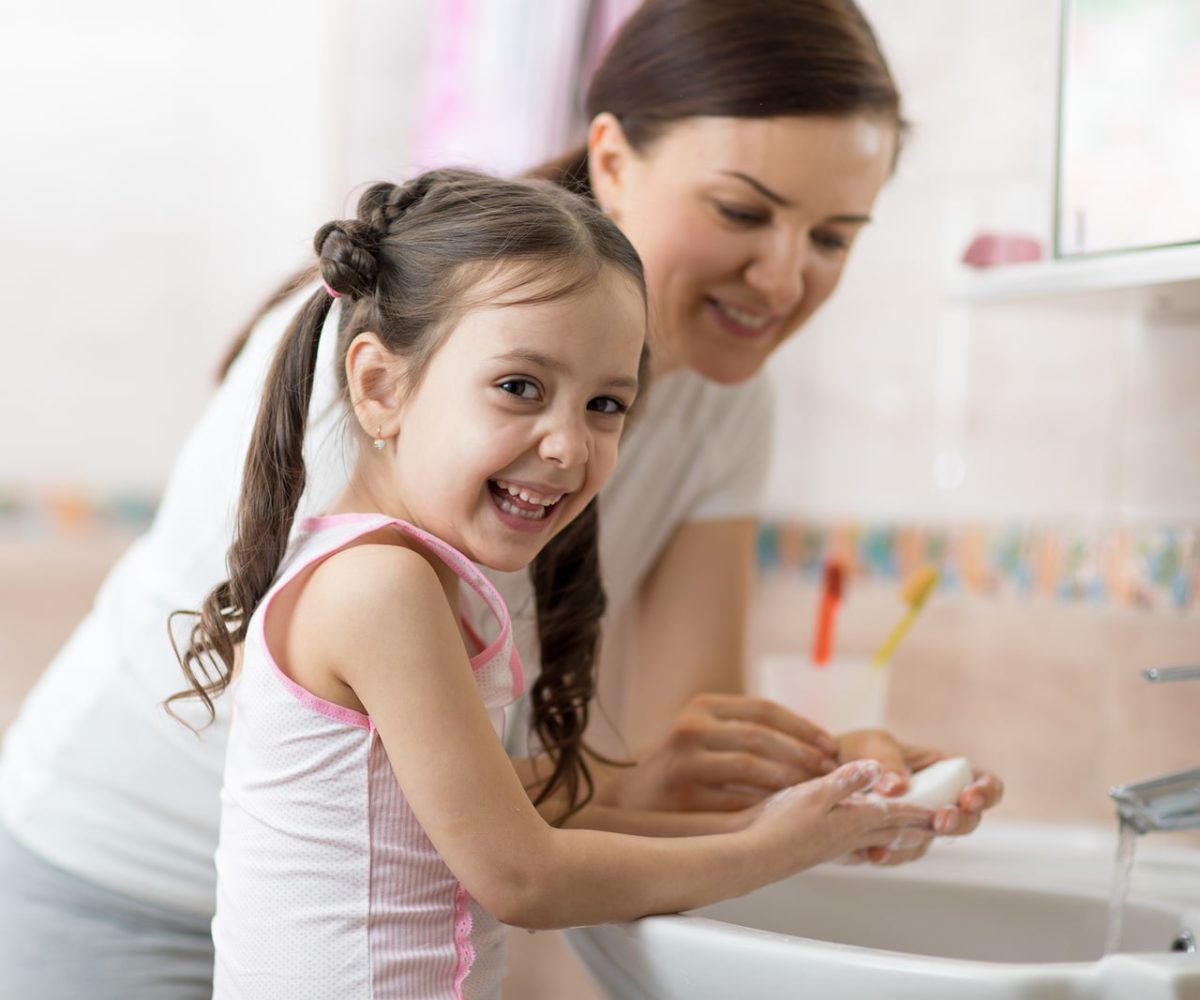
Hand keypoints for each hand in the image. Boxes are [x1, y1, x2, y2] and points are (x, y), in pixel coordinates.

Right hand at [616, 693, 840, 812]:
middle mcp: (692, 726)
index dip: (803, 727)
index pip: (765, 709)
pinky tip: (785, 813)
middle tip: (831, 774)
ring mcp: (684, 758)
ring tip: (813, 793)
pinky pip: (734, 799)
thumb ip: (748, 733)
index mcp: (705, 705)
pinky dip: (764, 805)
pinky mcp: (680, 792)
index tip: (831, 746)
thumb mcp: (709, 735)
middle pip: (762, 737)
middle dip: (803, 755)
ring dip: (788, 780)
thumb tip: (817, 744)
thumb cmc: (685, 768)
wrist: (632, 799)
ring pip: (751, 766)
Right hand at [748, 760, 934, 873]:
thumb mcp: (813, 793)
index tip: (944, 809)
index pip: (896, 813)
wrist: (754, 856)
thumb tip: (878, 768)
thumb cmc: (779, 824)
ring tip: (911, 836)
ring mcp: (835, 847)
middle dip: (918, 827)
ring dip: (898, 837)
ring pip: (876, 841)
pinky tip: (863, 845)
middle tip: (940, 826)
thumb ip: (846, 781)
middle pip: (893, 831)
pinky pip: (856, 847)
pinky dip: (870, 844)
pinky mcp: (819, 851)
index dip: (920, 809)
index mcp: (853, 820)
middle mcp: (849, 836)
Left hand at [835, 732, 1003, 863]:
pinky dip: (891, 855)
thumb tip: (898, 788)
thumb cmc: (857, 750)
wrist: (821, 772)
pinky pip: (903, 853)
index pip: (984, 783)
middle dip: (959, 823)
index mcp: (945, 770)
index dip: (985, 793)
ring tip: (899, 840)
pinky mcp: (895, 840)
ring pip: (934, 841)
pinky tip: (875, 853)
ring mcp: (919, 823)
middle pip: (968, 820)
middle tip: (941, 822)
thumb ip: (887, 761)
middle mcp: (939, 800)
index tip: (968, 797)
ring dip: (920, 843)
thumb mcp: (873, 744)